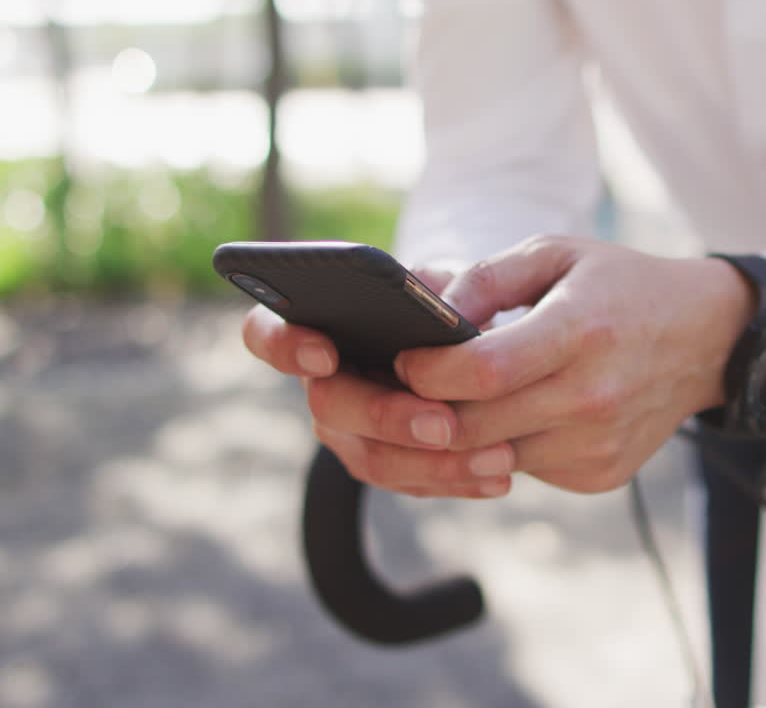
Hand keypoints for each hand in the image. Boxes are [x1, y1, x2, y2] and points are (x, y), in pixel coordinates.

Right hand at [240, 267, 518, 498]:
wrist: (480, 350)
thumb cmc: (447, 304)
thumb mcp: (446, 283)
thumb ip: (435, 288)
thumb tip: (443, 312)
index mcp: (317, 325)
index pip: (266, 333)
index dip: (285, 346)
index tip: (325, 353)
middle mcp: (321, 383)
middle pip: (331, 406)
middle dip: (388, 416)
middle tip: (445, 424)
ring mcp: (348, 431)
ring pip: (373, 458)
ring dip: (436, 462)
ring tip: (497, 454)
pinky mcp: (385, 465)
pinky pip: (410, 483)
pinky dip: (457, 481)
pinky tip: (499, 476)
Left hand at [395, 236, 755, 493]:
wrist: (704, 339)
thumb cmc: (619, 288)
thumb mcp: (556, 255)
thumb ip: (486, 278)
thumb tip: (427, 312)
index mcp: (579, 331)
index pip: (482, 372)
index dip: (427, 372)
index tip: (403, 360)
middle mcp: (593, 396)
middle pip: (475, 427)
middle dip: (426, 412)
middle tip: (408, 389)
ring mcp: (599, 444)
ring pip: (493, 458)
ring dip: (463, 435)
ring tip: (456, 400)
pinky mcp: (601, 474)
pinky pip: (526, 470)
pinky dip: (505, 447)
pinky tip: (513, 414)